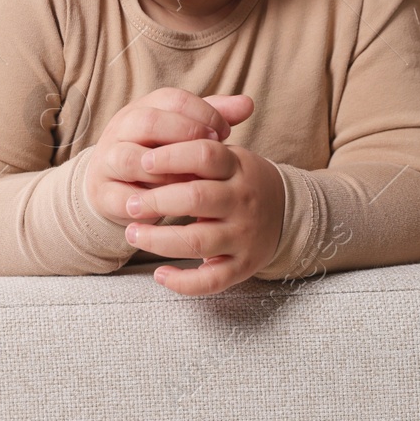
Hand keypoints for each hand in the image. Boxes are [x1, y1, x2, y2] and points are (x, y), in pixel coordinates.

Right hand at [82, 87, 249, 226]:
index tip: (225, 133)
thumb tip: (249, 104)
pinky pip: (122, 197)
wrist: (117, 186)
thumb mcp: (185, 133)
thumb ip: (214, 117)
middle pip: (147, 121)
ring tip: (193, 181)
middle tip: (212, 151)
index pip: (172, 99)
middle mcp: (121, 129)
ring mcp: (108, 160)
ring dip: (165, 171)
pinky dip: (147, 203)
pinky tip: (171, 208)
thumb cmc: (160, 154)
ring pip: (130, 158)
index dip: (202, 113)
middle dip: (183, 134)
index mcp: (143, 108)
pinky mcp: (103, 193)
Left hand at [122, 124, 285, 296]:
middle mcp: (242, 201)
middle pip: (196, 198)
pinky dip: (183, 282)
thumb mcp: (231, 156)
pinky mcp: (242, 266)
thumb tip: (156, 138)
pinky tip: (160, 274)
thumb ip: (198, 148)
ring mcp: (243, 236)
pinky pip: (211, 280)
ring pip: (197, 241)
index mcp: (238, 168)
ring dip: (158, 241)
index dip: (171, 156)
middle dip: (157, 201)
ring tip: (133, 233)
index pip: (204, 154)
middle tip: (131, 204)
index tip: (144, 161)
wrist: (288, 213)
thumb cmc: (242, 181)